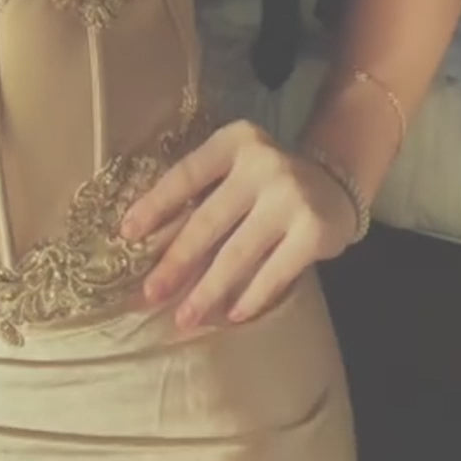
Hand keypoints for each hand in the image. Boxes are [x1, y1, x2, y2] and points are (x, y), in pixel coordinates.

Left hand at [117, 119, 357, 328]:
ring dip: (208, 291)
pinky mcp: (314, 231)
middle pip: (208, 220)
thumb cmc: (264, 183)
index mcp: (234, 142)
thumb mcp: (234, 169)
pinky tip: (232, 315)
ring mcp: (290, 196)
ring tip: (185, 318)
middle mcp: (262, 164)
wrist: (334, 183)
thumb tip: (147, 242)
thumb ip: (202, 193)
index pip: (186, 174)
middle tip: (150, 294)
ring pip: (238, 253)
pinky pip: (274, 273)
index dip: (155, 205)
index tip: (126, 234)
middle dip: (176, 261)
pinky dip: (251, 296)